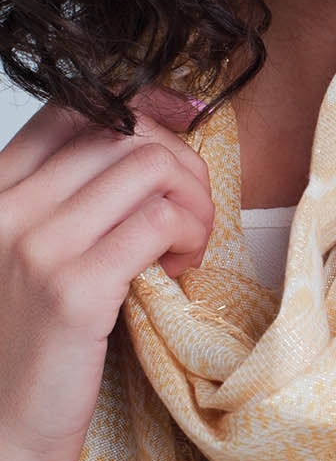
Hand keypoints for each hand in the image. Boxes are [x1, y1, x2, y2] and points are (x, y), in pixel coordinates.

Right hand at [0, 89, 213, 460]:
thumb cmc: (29, 351)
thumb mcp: (40, 258)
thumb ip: (80, 202)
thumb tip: (155, 132)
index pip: (74, 108)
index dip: (143, 110)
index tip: (186, 126)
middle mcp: (6, 208)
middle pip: (121, 132)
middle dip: (179, 164)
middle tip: (190, 218)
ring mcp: (34, 246)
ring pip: (147, 166)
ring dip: (191, 200)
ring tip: (186, 246)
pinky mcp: (71, 290)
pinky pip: (156, 221)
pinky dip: (188, 234)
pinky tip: (180, 269)